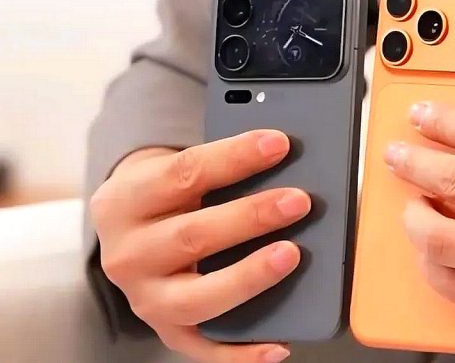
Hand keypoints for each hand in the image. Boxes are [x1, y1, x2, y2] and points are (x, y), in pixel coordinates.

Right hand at [90, 130, 309, 361]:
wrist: (130, 227)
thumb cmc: (168, 194)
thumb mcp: (175, 168)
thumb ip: (219, 167)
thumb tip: (286, 161)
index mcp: (124, 201)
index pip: (182, 174)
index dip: (234, 158)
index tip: (279, 144)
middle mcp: (126, 255)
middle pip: (191, 237)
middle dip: (250, 217)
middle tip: (299, 201)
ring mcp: (145, 299)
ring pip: (197, 299)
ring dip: (249, 277)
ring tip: (292, 255)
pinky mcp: (167, 330)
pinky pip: (205, 348)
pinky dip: (242, 352)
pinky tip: (281, 343)